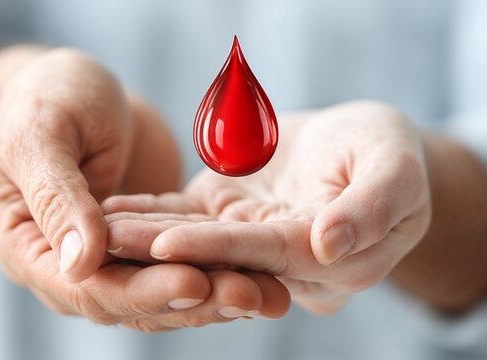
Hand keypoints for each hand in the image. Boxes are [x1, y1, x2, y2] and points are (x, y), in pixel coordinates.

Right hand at [0, 48, 289, 329]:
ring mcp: (109, 258)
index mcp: (25, 247)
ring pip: (161, 293)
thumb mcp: (42, 136)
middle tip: (248, 294)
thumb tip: (78, 264)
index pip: (84, 289)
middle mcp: (67, 265)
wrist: (74, 83)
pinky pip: (181, 263)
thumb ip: (57, 199)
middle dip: (190, 301)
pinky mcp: (146, 244)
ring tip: (267, 294)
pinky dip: (218, 270)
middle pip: (130, 302)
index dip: (139, 291)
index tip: (194, 281)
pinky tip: (261, 275)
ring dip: (214, 295)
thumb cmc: (45, 96)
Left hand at [104, 101, 432, 313]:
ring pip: (190, 240)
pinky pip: (181, 217)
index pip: (265, 257)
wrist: (361, 143)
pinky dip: (146, 213)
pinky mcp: (224, 219)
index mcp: (330, 262)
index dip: (215, 251)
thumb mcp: (396, 169)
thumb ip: (370, 207)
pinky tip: (105, 209)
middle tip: (102, 245)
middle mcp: (281, 263)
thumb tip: (331, 246)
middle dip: (157, 253)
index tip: (165, 245)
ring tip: (90, 227)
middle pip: (215, 259)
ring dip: (140, 236)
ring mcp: (249, 241)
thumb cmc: (389, 151)